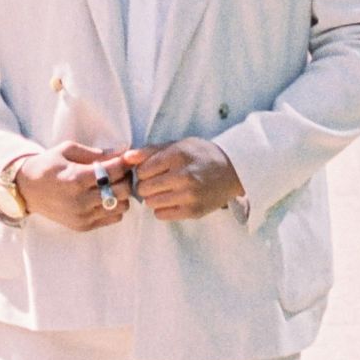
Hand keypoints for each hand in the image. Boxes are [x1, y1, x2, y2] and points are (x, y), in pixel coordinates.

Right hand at [15, 142, 128, 231]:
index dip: (125, 162)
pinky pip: (113, 218)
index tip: (125, 158)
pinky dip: (114, 207)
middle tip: (119, 172)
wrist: (26, 189)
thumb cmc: (47, 165)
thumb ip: (97, 152)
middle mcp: (80, 200)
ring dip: (121, 194)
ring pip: (121, 206)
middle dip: (125, 178)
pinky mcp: (82, 226)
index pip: (115, 171)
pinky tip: (104, 197)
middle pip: (122, 190)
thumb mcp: (68, 150)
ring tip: (111, 185)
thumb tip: (123, 150)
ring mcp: (82, 216)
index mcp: (77, 178)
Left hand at [121, 138, 244, 221]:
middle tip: (157, 182)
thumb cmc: (202, 155)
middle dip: (146, 185)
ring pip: (150, 203)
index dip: (143, 171)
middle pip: (144, 188)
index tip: (151, 170)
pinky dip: (162, 209)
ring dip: (153, 197)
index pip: (142, 170)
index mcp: (178, 155)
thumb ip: (150, 151)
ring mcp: (189, 195)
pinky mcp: (193, 211)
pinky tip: (172, 200)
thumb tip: (126, 158)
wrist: (233, 171)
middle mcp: (183, 176)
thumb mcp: (178, 145)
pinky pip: (161, 215)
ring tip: (165, 190)